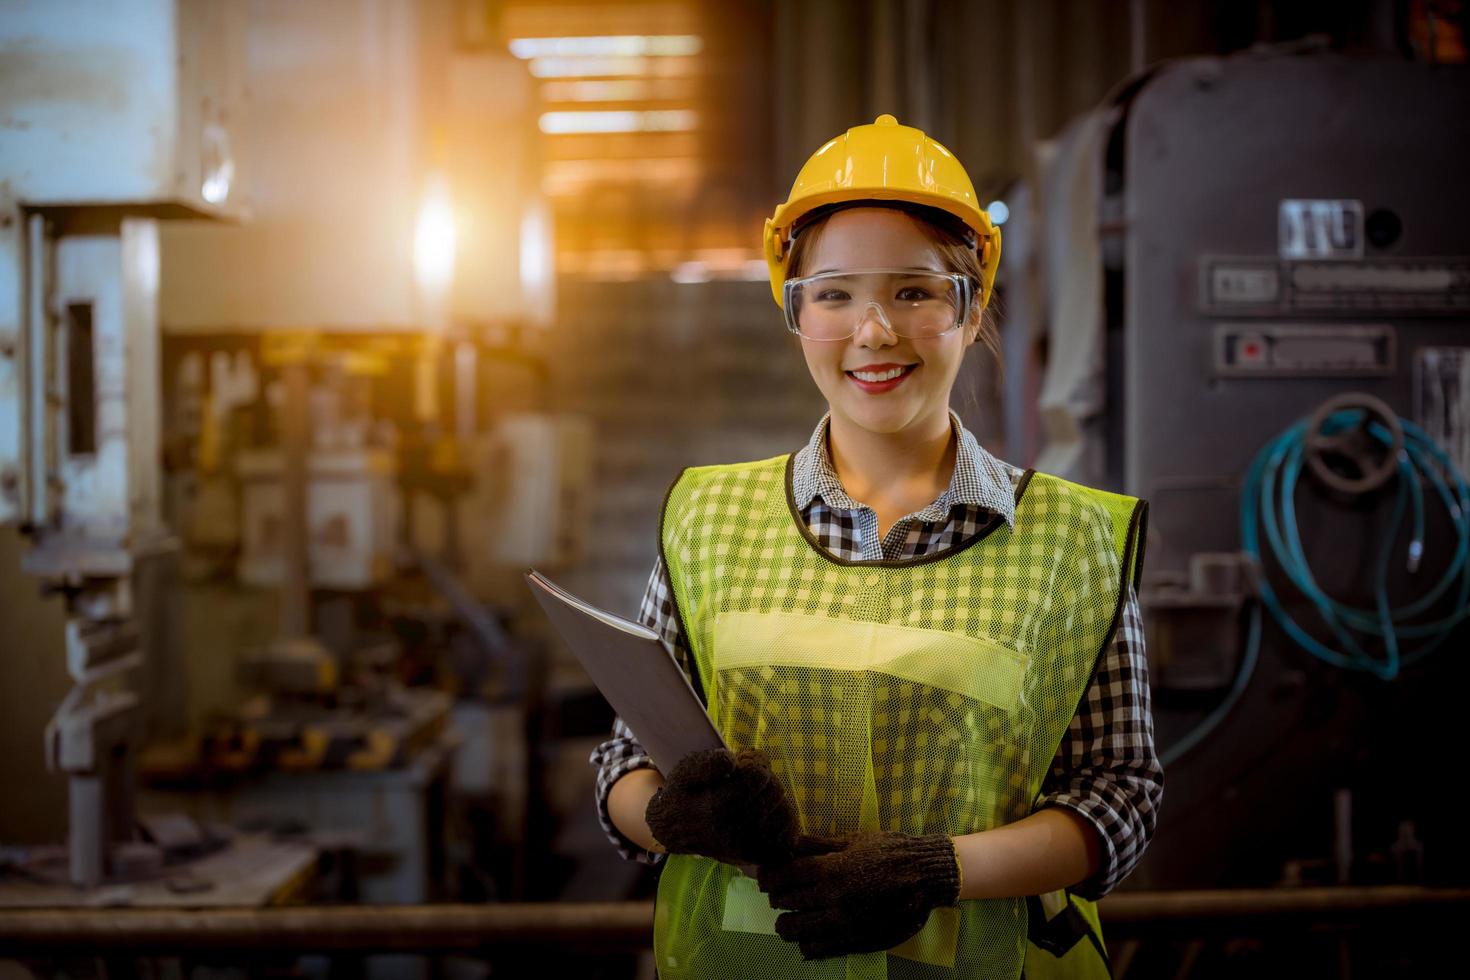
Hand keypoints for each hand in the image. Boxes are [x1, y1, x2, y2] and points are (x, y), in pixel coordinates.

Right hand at [644, 748, 798, 864]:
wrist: (673, 830)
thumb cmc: (683, 794)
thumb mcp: (686, 771)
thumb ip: (708, 763)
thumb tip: (731, 762)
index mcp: (715, 808)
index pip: (757, 777)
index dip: (756, 763)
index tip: (745, 763)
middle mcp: (731, 832)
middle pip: (774, 793)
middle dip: (768, 780)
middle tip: (753, 779)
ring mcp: (744, 848)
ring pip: (784, 815)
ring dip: (778, 800)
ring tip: (760, 796)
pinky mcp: (753, 858)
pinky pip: (786, 840)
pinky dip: (785, 825)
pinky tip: (769, 815)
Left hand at [757, 831, 960, 959]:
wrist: (925, 876)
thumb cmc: (889, 851)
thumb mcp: (852, 840)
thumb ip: (816, 845)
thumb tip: (786, 842)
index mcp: (830, 869)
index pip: (783, 876)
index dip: (768, 877)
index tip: (764, 878)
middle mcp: (832, 899)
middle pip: (786, 903)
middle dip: (777, 898)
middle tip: (778, 895)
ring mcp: (843, 924)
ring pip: (796, 931)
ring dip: (786, 924)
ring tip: (788, 919)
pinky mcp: (855, 941)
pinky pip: (818, 950)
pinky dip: (806, 944)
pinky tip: (808, 937)